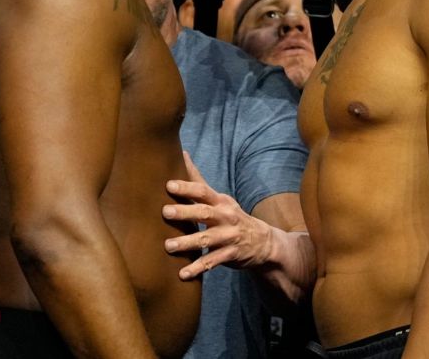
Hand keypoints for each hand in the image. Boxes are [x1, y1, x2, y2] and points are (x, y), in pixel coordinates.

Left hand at [162, 152, 273, 279]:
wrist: (263, 242)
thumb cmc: (232, 217)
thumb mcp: (221, 199)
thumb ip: (199, 180)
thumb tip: (182, 154)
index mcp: (221, 202)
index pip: (203, 191)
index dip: (187, 187)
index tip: (169, 185)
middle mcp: (226, 217)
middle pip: (204, 213)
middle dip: (185, 212)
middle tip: (165, 212)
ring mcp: (229, 237)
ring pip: (207, 239)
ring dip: (187, 243)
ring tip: (168, 246)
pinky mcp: (230, 255)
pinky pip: (212, 262)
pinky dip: (198, 268)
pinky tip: (182, 274)